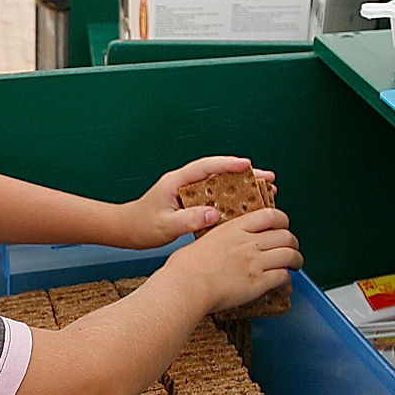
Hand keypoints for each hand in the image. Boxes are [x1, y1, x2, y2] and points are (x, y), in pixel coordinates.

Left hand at [120, 156, 274, 247]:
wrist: (125, 230)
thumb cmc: (140, 226)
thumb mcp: (164, 226)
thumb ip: (187, 220)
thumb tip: (213, 213)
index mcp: (176, 181)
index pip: (206, 167)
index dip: (228, 164)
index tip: (249, 165)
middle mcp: (184, 182)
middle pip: (219, 173)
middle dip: (245, 175)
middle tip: (268, 179)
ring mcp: (188, 192)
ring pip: (220, 185)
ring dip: (242, 187)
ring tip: (266, 191)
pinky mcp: (191, 203)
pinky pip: (216, 198)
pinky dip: (233, 201)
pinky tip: (248, 208)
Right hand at [160, 208, 299, 313]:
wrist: (186, 285)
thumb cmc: (185, 267)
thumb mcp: (203, 241)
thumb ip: (218, 240)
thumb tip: (219, 245)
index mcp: (233, 228)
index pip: (270, 215)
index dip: (282, 220)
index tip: (282, 226)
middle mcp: (248, 242)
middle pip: (285, 235)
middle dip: (293, 242)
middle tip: (292, 248)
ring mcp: (254, 262)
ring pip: (289, 255)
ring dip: (296, 260)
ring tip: (295, 264)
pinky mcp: (258, 282)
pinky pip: (283, 276)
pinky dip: (287, 278)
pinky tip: (283, 280)